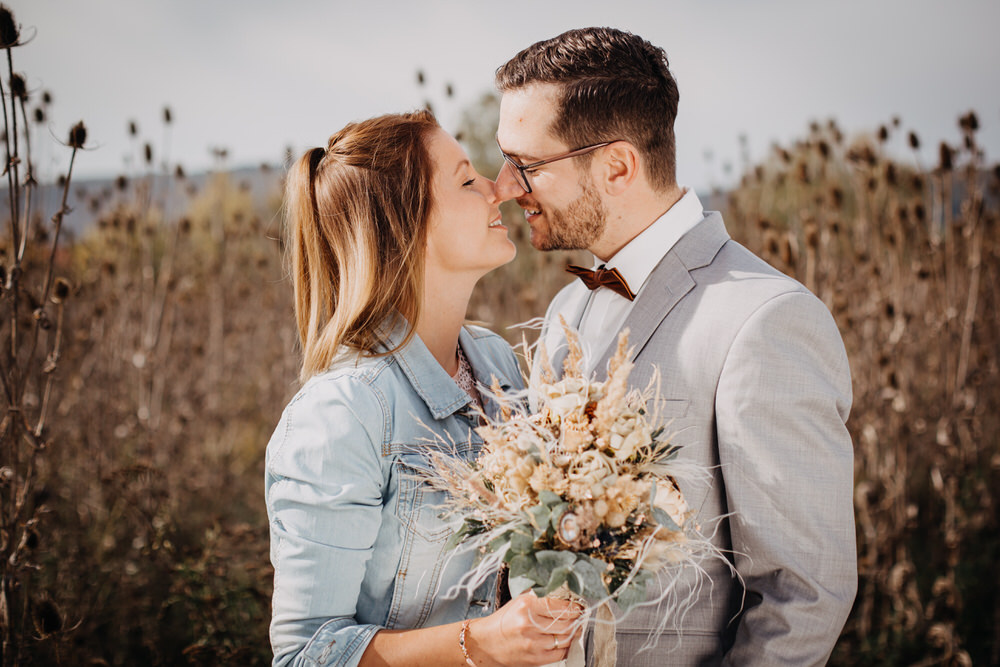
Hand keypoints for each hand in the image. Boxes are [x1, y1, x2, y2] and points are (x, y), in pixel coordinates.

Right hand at [468, 591, 583, 666]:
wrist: (486, 643)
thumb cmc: (502, 622)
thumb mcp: (518, 602)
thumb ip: (539, 599)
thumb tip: (563, 597)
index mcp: (526, 606)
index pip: (559, 605)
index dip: (573, 607)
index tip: (578, 606)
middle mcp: (530, 624)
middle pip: (565, 622)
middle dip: (577, 619)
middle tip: (580, 616)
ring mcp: (534, 643)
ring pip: (565, 638)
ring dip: (574, 632)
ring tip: (576, 627)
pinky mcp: (536, 658)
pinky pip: (561, 653)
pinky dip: (568, 646)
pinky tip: (567, 640)